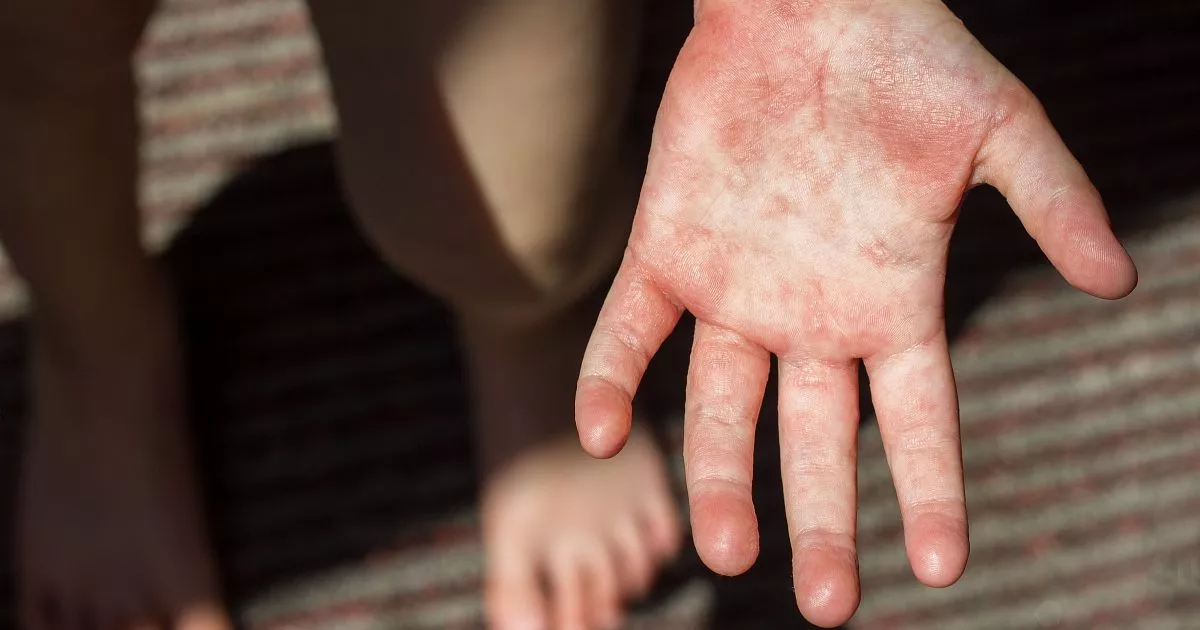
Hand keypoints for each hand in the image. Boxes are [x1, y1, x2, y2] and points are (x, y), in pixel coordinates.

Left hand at [575, 0, 1136, 625]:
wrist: (809, 3)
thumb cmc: (911, 59)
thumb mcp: (1001, 130)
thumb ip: (1054, 201)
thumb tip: (1119, 281)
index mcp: (890, 302)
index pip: (917, 422)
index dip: (930, 493)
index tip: (940, 566)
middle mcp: (810, 314)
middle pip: (816, 442)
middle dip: (820, 521)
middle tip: (828, 601)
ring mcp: (734, 289)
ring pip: (720, 407)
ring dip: (718, 477)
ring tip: (725, 549)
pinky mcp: (668, 249)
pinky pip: (629, 328)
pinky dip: (608, 376)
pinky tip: (595, 429)